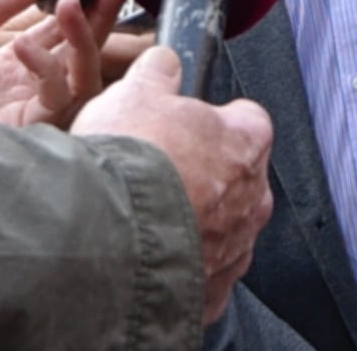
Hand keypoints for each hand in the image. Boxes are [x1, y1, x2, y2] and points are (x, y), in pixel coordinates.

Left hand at [0, 0, 121, 127]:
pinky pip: (54, 101)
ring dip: (82, 39)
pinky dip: (47, 69)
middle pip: (78, 57)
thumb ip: (0, 3)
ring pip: (80, 81)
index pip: (56, 36)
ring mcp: (20, 116)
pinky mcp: (16, 136)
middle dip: (102, 20)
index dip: (83, 7)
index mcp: (2, 69)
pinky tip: (24, 46)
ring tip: (70, 4)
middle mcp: (19, 93)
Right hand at [74, 46, 273, 325]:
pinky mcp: (210, 293)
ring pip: (223, 229)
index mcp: (246, 144)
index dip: (215, 118)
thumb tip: (163, 63)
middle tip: (159, 168)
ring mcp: (235, 251)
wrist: (103, 238)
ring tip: (145, 214)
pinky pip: (201, 273)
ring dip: (192, 220)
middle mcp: (253, 200)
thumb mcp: (135, 92)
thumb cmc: (127, 165)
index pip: (249, 119)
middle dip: (204, 172)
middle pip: (238, 177)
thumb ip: (158, 72)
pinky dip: (179, 265)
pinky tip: (145, 252)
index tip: (188, 121)